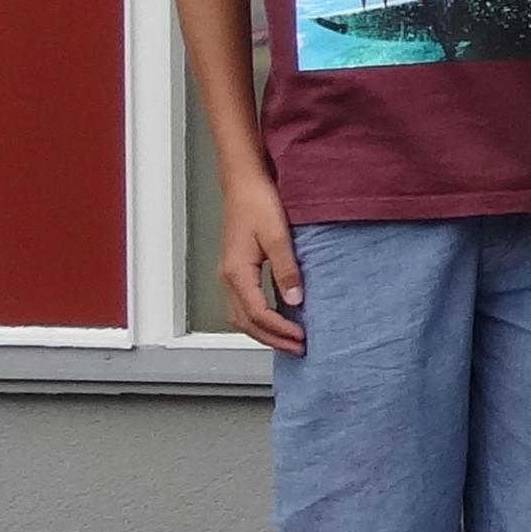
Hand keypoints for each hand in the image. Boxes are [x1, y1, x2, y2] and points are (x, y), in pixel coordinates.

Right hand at [216, 168, 305, 352]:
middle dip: (272, 339)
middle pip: (245, 322)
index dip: (281, 330)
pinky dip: (259, 317)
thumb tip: (295, 300)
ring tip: (289, 339)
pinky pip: (243, 303)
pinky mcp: (235, 268)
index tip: (303, 338)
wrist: (243, 183)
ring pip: (241, 315)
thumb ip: (286, 270)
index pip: (258, 314)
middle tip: (298, 348)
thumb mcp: (278, 236)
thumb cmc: (257, 203)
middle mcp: (228, 277)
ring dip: (264, 331)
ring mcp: (229, 274)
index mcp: (237, 272)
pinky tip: (278, 317)